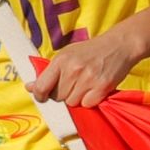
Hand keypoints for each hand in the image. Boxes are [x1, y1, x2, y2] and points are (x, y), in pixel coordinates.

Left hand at [30, 24, 149, 109]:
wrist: (119, 45)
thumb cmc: (91, 51)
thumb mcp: (67, 55)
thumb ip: (49, 72)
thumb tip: (30, 87)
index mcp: (61, 60)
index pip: (42, 86)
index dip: (40, 95)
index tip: (43, 97)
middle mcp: (73, 69)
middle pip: (58, 97)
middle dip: (63, 94)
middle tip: (73, 85)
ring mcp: (88, 78)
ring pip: (72, 102)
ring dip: (77, 98)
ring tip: (85, 86)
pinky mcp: (102, 86)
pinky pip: (87, 104)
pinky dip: (90, 101)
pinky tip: (94, 90)